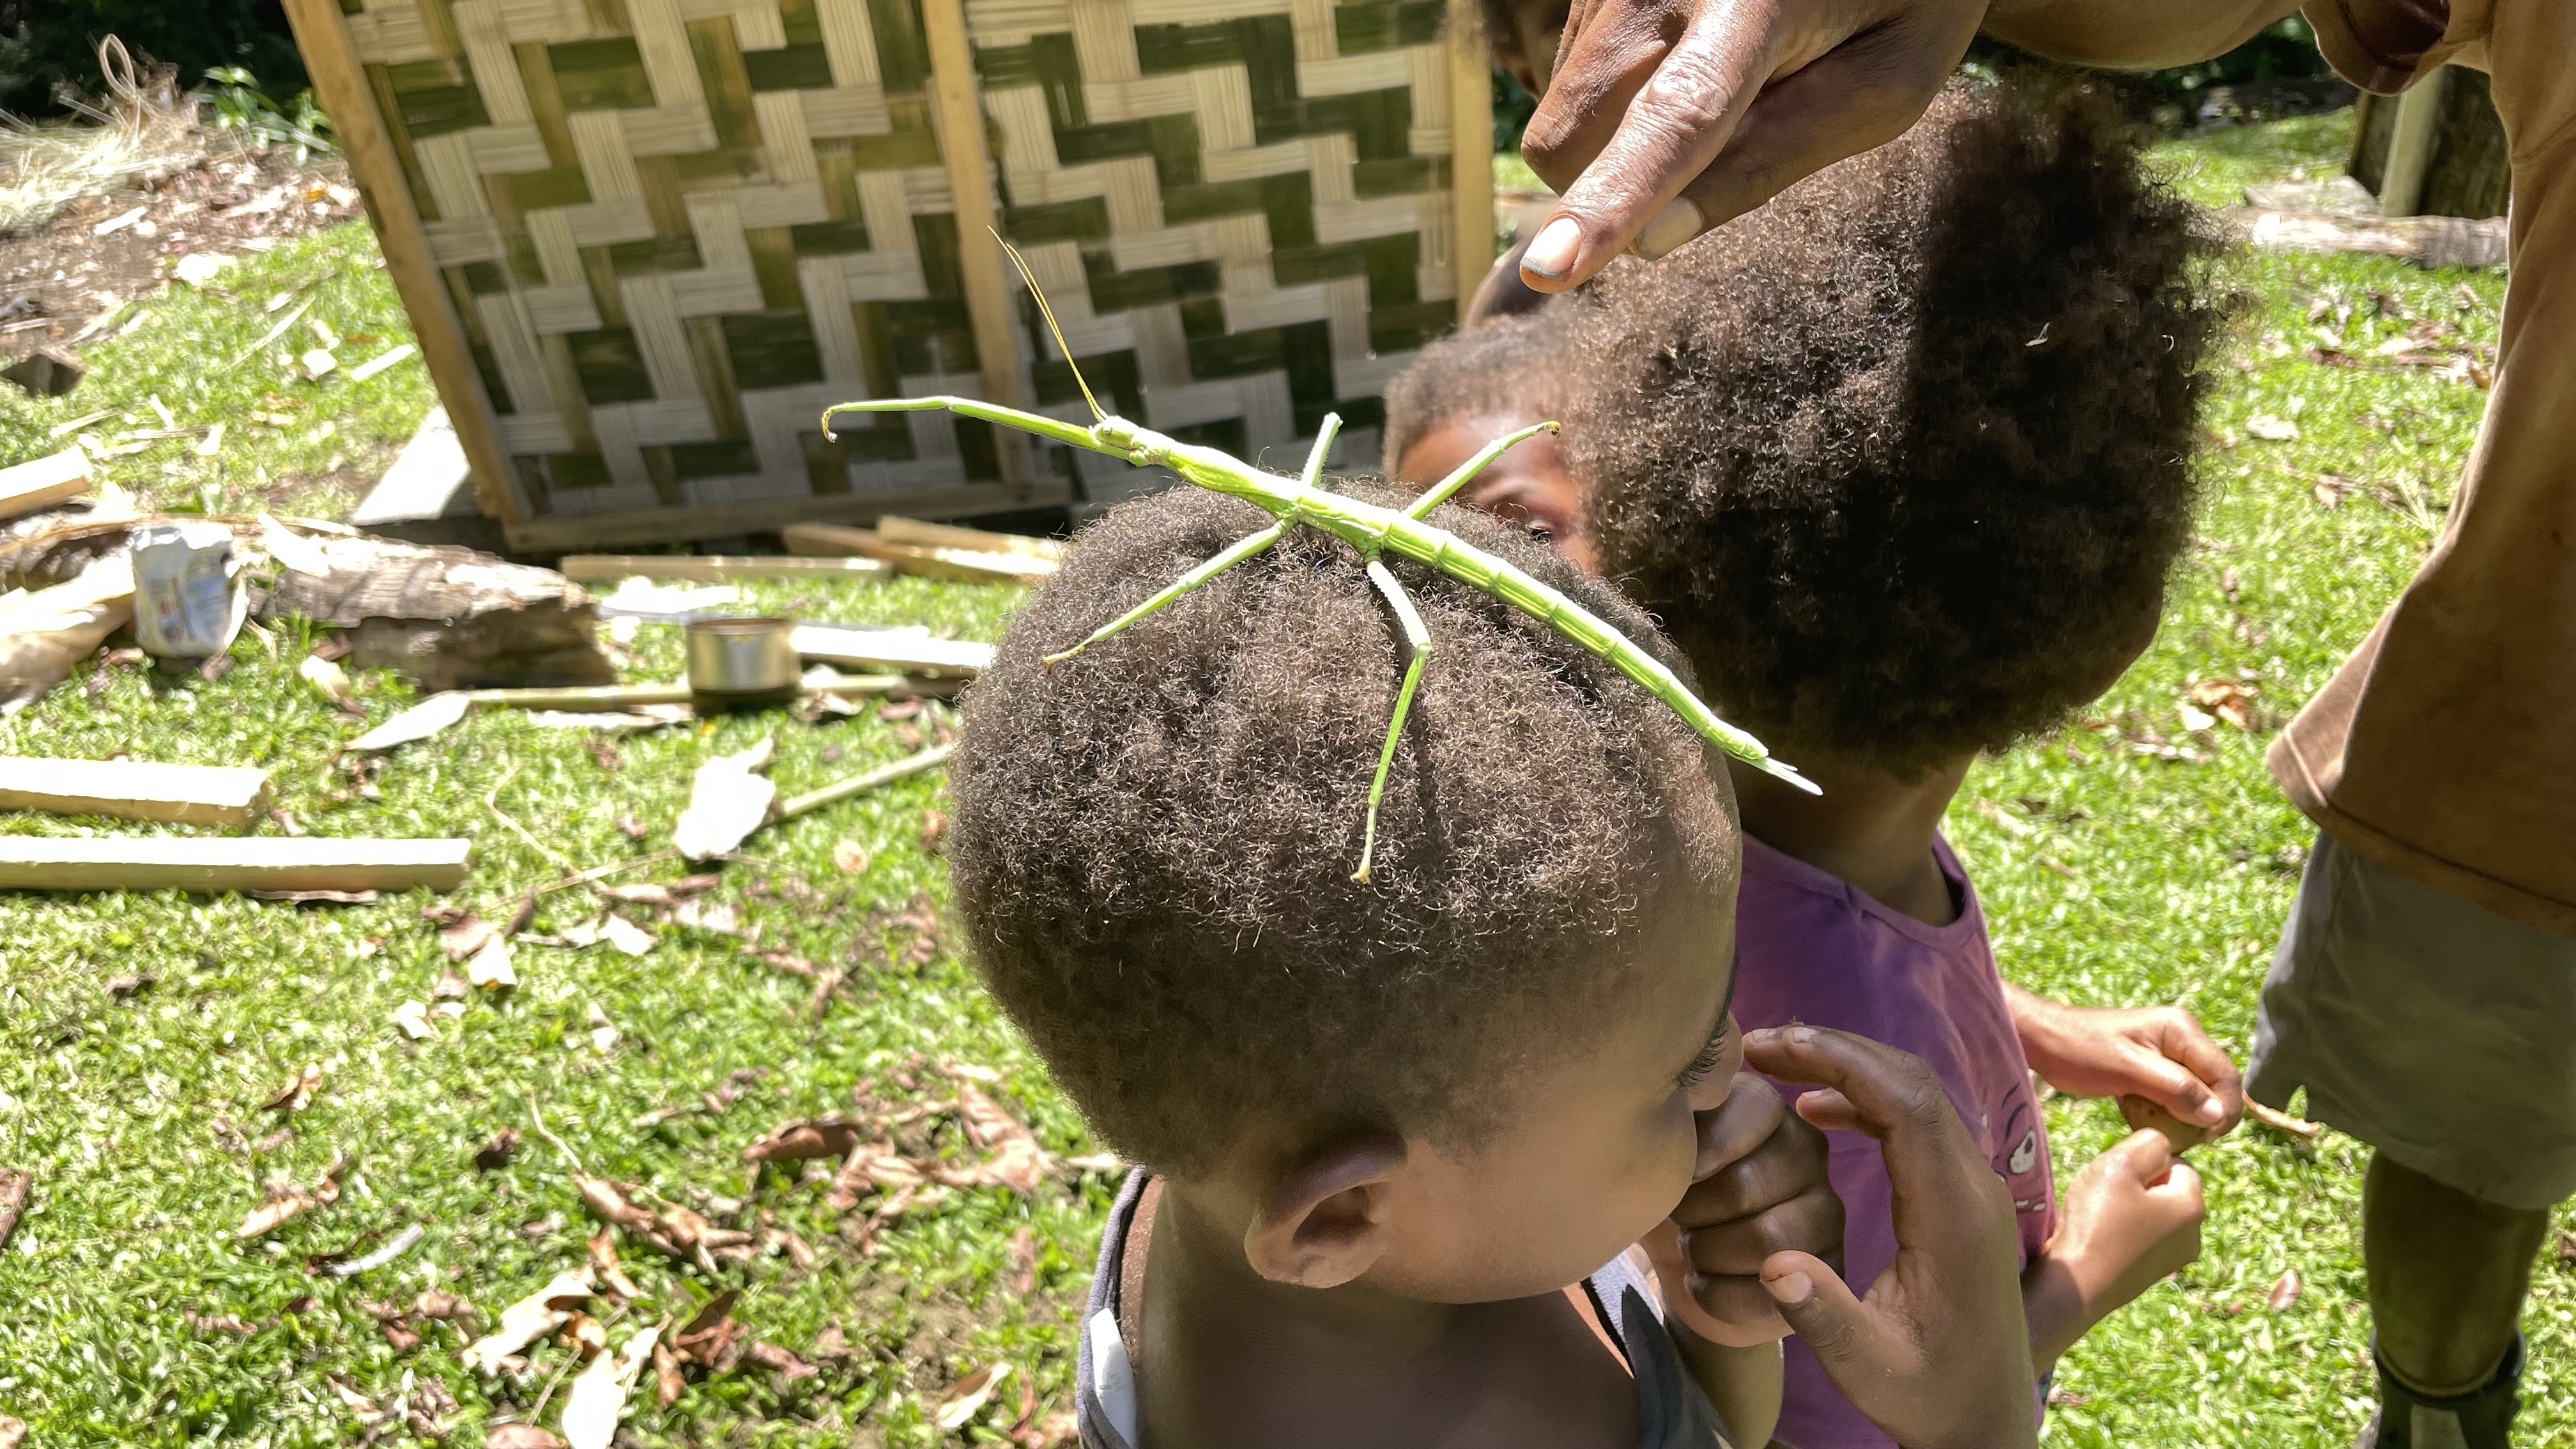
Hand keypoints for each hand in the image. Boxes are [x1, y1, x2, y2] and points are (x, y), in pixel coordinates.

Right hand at [1514, 0, 1982, 289]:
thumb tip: (1654, 240)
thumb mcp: (1885, 83)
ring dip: (1621, 142)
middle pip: (1579, 139)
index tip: (1551, 272)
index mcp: (1757, 1)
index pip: (1676, 119)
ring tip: (1723, 84)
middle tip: (1727, 149)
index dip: (1612, 202)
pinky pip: (1567, 82)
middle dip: (1619, 186)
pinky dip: (1617, 103)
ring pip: (1563, 118)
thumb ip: (1776, 158)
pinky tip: (1688, 59)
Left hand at [1647, 1071, 1843, 1345]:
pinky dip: (1717, 1293)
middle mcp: (1808, 1152)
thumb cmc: (1662, 1186)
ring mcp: (1825, 1213)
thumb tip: (1671, 1115)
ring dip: (1707, 1252)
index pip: (1754, 1108)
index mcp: (1767, 1108)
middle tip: (1678, 1218)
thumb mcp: (1657, 1144)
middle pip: (1747, 1185)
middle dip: (1694, 1212)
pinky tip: (1701, 1280)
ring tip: (1690, 1246)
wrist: (1678, 1257)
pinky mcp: (1825, 1274)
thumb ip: (1668, 1118)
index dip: (1702, 1151)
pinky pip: (1771, 1294)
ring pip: (1767, 1243)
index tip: (1674, 1174)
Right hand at [1744, 1025, 2038, 1448]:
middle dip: (1836, 1050)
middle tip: (1761, 1043)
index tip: (1775, 1046)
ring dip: (1850, 1068)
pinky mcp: (1964, 1197)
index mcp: (1954, 1217)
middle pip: (1912, 1082)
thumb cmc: (1926, 1395)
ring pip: (1917, 1094)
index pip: (1905, 1104)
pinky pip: (1918, 1121)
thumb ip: (1823, 1317)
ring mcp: (1975, 1189)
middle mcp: (1974, 1189)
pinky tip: (1817, 1110)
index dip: (1840, 1061)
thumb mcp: (1867, 1369)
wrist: (1985, 1420)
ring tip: (1778, 1063)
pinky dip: (1867, 1099)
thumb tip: (1772, 1266)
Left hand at [2010, 991, 2241, 1144]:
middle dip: (2201, 1115)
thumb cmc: (2079, 1050)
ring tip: (2154, 1126)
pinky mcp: (2151, 1069)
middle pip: (2213, 1086)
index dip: (2224, 1110)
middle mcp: (2180, 1038)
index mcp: (2181, 1030)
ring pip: (2193, 1095)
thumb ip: (2175, 1089)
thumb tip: (2217, 1113)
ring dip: (2179, 1116)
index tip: (2204, 1138)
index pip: (2225, 1075)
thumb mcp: (2128, 1070)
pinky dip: (2160, 1111)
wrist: (2041, 1041)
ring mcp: (2166, 1053)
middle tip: (2180, 1138)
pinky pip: (2171, 1097)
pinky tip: (2136, 1115)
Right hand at [2025, 1130, 2203, 1362]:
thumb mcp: (2119, 1165)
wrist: (2076, 1286)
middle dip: (2138, 1185)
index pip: (2179, 1163)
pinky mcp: (2150, 1275)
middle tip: (2106, 1193)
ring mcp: (2173, 1259)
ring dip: (2129, 1208)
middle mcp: (2193, 1235)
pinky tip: (2099, 1237)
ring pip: (2153, 1213)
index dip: (2145, 1162)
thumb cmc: (2096, 1221)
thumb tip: (2161, 1146)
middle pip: (2167, 1189)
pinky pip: (2141, 1237)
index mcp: (2192, 1206)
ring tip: (2099, 1216)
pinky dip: (2122, 1231)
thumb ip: (2148, 1143)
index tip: (2118, 1176)